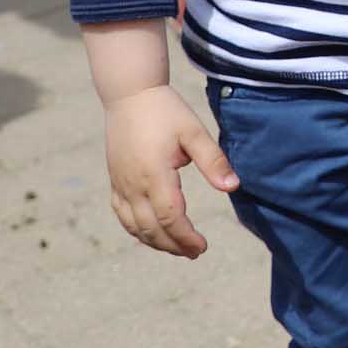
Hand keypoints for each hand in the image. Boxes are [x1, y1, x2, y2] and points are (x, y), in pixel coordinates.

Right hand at [103, 85, 237, 258]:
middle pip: (151, 229)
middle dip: (174, 246)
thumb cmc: (165, 111)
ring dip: (155, 242)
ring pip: (134, 226)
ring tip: (178, 248)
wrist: (129, 94)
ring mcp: (120, 184)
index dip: (186, 237)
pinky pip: (122, 214)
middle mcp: (133, 184)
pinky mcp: (114, 180)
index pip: (171, 218)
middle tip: (195, 253)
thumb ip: (213, 161)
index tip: (203, 246)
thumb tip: (233, 187)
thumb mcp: (194, 131)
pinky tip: (151, 234)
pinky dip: (136, 230)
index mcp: (154, 174)